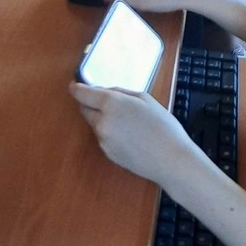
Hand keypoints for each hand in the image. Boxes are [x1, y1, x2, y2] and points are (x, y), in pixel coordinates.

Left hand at [69, 82, 196, 185]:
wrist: (171, 160)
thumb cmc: (162, 125)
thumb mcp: (144, 99)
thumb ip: (121, 93)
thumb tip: (105, 92)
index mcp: (111, 104)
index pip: (82, 94)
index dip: (77, 88)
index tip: (75, 85)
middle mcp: (101, 122)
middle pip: (85, 109)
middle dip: (91, 104)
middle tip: (108, 102)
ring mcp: (103, 140)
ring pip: (95, 124)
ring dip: (102, 119)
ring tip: (127, 122)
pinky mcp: (107, 154)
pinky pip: (103, 137)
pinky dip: (109, 133)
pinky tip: (129, 136)